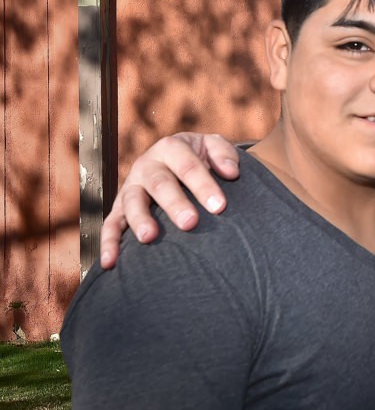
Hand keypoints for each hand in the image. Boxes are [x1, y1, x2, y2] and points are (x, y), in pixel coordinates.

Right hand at [99, 133, 239, 268]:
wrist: (180, 159)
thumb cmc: (202, 156)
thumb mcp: (214, 146)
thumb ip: (224, 155)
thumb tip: (231, 172)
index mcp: (172, 148)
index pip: (188, 166)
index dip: (203, 185)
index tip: (220, 206)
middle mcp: (148, 165)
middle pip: (160, 183)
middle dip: (174, 203)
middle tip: (190, 223)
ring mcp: (132, 186)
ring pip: (132, 201)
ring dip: (139, 219)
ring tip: (149, 237)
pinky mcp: (120, 207)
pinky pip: (110, 224)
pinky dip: (108, 242)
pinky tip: (111, 262)